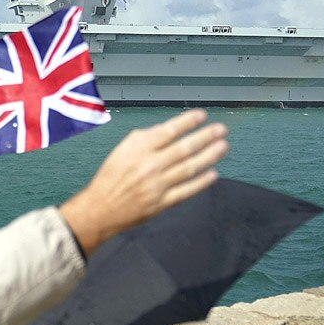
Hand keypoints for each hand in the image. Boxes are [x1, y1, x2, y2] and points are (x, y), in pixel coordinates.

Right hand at [58, 109, 227, 255]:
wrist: (100, 209)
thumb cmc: (111, 178)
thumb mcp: (122, 150)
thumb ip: (145, 138)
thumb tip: (169, 129)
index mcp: (138, 149)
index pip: (169, 131)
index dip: (188, 122)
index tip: (202, 116)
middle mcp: (149, 165)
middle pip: (184, 148)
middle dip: (205, 137)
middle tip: (221, 130)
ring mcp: (157, 185)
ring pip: (189, 168)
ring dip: (209, 156)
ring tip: (222, 147)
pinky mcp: (161, 203)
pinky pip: (186, 191)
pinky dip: (201, 182)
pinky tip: (213, 174)